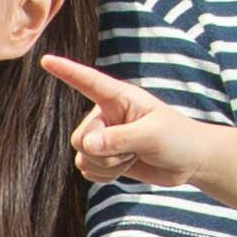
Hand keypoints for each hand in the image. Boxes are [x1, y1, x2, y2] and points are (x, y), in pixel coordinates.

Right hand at [49, 53, 198, 189]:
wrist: (190, 162)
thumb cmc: (178, 139)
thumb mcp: (152, 135)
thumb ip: (118, 138)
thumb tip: (86, 146)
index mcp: (120, 98)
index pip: (89, 82)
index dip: (66, 71)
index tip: (46, 60)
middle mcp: (107, 115)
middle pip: (81, 137)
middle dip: (104, 152)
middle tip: (133, 150)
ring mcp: (104, 137)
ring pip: (82, 156)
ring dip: (108, 165)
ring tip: (133, 156)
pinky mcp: (105, 157)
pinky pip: (87, 170)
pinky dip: (106, 175)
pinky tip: (126, 167)